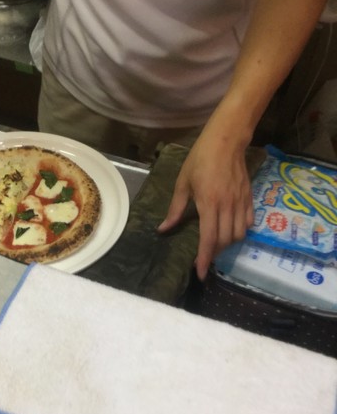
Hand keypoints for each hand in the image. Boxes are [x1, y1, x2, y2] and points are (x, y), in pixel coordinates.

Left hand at [158, 124, 252, 280]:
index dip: (204, 258)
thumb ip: (175, 209)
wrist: (227, 140)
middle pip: (225, 240)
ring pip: (238, 234)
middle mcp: (227, 206)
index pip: (208, 238)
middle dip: (214, 253)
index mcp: (209, 203)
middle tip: (204, 257)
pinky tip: (231, 230)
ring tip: (216, 244)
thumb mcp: (183, 183)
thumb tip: (163, 230)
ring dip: (227, 244)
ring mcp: (241, 202)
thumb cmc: (200, 159)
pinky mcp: (249, 198)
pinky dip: (240, 231)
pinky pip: (248, 223)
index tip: (200, 273)